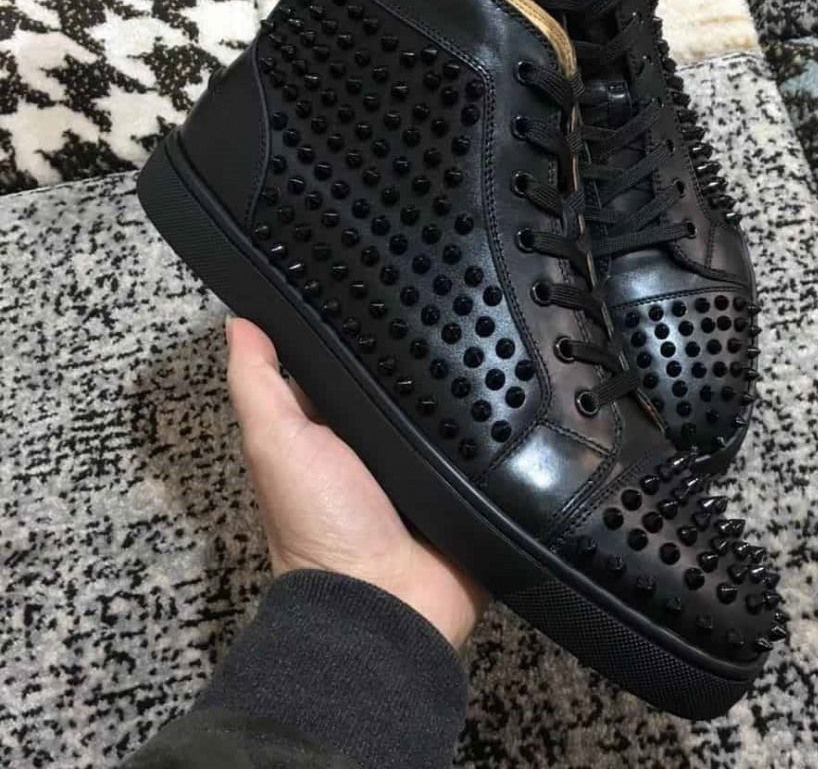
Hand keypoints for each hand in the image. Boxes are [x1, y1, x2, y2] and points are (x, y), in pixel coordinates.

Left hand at [225, 316, 485, 648]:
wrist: (386, 605)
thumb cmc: (318, 527)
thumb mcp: (275, 445)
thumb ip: (258, 384)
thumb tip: (239, 319)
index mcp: (330, 429)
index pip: (343, 363)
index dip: (352, 326)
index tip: (371, 278)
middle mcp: (378, 442)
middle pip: (400, 380)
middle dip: (418, 347)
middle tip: (443, 292)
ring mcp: (425, 462)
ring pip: (446, 403)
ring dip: (463, 379)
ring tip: (486, 321)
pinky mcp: (467, 480)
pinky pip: (486, 437)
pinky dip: (494, 417)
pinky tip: (512, 377)